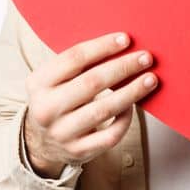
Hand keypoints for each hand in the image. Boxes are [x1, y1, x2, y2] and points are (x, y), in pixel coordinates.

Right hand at [23, 32, 157, 178]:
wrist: (41, 142)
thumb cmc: (59, 99)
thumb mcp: (55, 80)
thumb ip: (80, 64)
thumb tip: (124, 43)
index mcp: (38, 83)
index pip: (74, 58)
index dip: (102, 47)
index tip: (126, 39)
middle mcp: (46, 109)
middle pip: (92, 82)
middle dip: (123, 67)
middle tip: (146, 58)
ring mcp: (61, 132)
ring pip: (104, 109)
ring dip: (132, 92)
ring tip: (151, 79)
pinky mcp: (78, 151)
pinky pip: (111, 134)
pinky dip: (126, 119)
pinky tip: (134, 106)